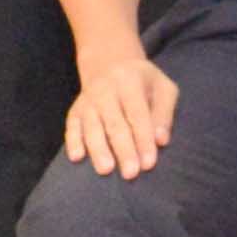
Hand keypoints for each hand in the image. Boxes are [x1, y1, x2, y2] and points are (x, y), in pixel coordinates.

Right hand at [61, 43, 177, 182]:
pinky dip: (73, 141)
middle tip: (131, 174)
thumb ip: (164, 113)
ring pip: (92, 127)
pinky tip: (77, 157)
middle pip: (114, 123)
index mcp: (130, 81)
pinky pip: (72, 126)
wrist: (110, 62)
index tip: (148, 163)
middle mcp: (105, 90)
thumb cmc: (143, 82)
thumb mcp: (163, 88)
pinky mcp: (75, 109)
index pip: (137, 114)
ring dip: (98, 149)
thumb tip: (161, 141)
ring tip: (106, 170)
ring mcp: (88, 100)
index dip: (143, 139)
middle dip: (123, 149)